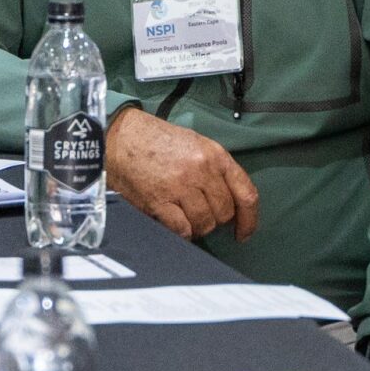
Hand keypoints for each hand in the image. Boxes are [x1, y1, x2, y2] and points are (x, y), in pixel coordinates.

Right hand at [106, 106, 259, 240]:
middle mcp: (201, 171)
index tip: (243, 233)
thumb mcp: (196, 144)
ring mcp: (180, 187)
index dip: (249, 220)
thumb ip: (216, 170)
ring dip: (197, 226)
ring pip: (204, 224)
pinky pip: (182, 230)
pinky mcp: (159, 201)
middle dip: (215, 219)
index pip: (246, 193)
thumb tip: (230, 202)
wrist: (120, 137)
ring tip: (183, 214)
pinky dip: (181, 232)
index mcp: (215, 155)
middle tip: (200, 212)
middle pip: (224, 213)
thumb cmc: (157, 141)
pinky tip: (173, 222)